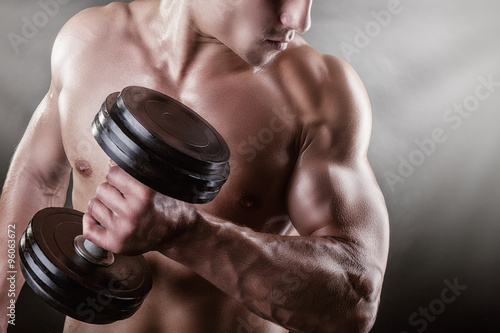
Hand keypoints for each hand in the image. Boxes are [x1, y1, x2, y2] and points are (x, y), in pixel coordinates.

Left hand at [83, 164, 197, 254]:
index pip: (112, 174)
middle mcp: (132, 213)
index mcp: (144, 195)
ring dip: (103, 205)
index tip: (124, 181)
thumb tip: (110, 161)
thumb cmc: (169, 207)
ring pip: (93, 205)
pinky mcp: (115, 244)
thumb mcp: (158, 184)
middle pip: (101, 189)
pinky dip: (91, 222)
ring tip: (117, 208)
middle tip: (124, 196)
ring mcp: (122, 230)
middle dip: (111, 190)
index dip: (118, 176)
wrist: (178, 233)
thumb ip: (137, 174)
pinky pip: (88, 229)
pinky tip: (101, 219)